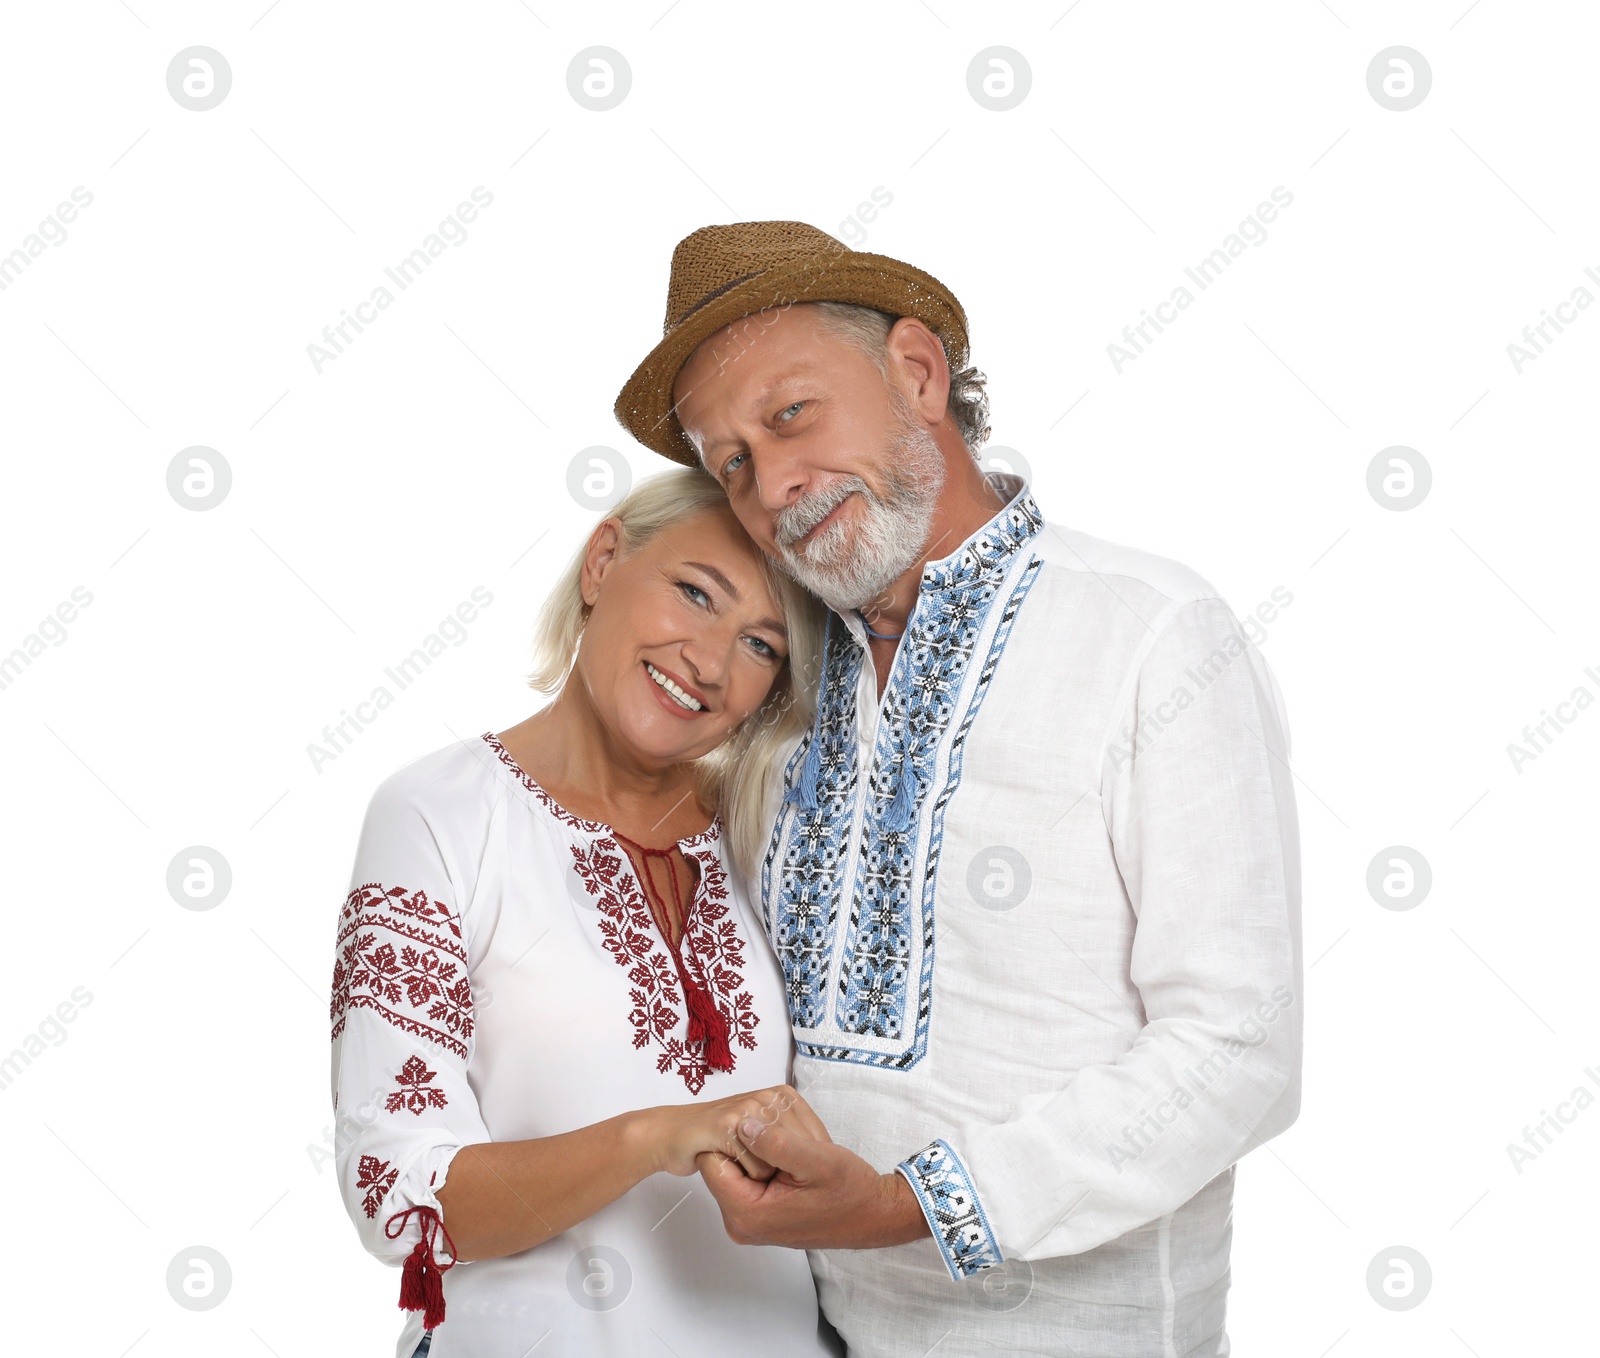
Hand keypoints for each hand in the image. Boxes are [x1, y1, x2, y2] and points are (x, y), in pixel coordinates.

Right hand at [645, 1084, 828, 1181]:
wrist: (672, 1133)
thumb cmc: (717, 1140)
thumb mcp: (767, 1140)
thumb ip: (792, 1141)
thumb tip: (825, 1153)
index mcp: (784, 1096)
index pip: (817, 1140)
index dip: (801, 1165)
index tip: (778, 1168)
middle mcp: (771, 1096)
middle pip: (800, 1152)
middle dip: (783, 1170)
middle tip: (753, 1167)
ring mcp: (751, 1107)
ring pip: (779, 1163)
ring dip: (763, 1176)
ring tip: (738, 1163)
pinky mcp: (730, 1125)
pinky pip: (757, 1168)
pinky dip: (747, 1177)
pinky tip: (727, 1161)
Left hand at [694, 1115, 928, 1249]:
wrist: (873, 1215)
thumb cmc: (850, 1191)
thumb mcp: (817, 1160)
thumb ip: (776, 1143)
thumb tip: (741, 1124)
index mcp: (747, 1213)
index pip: (712, 1160)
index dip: (733, 1136)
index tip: (764, 1129)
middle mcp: (741, 1223)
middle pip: (722, 1164)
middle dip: (748, 1145)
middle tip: (787, 1141)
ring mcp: (749, 1221)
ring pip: (736, 1168)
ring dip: (760, 1153)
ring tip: (794, 1152)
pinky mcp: (760, 1215)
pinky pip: (749, 1178)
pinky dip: (767, 1164)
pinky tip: (793, 1162)